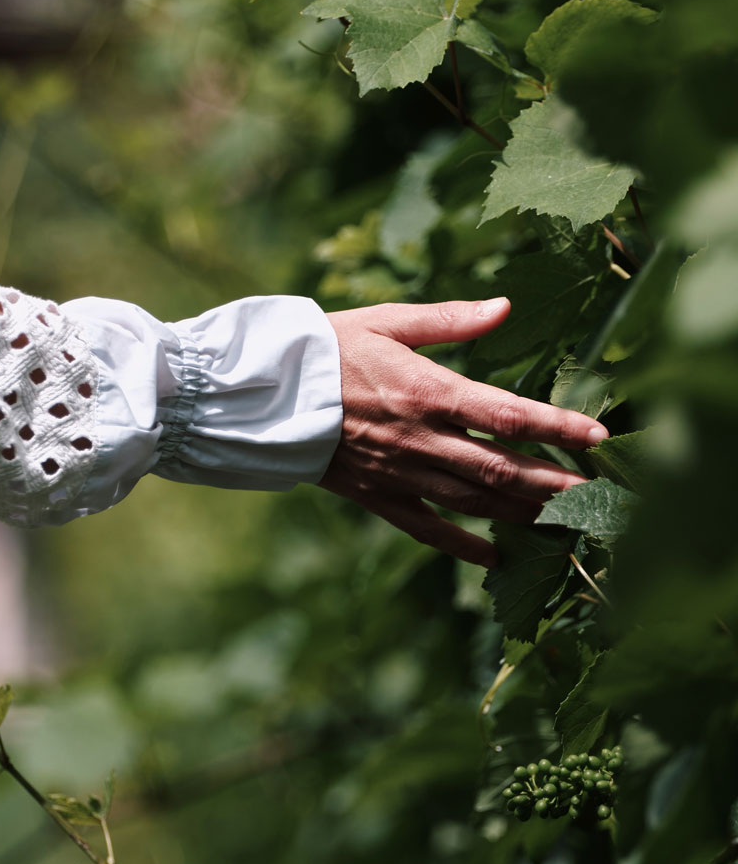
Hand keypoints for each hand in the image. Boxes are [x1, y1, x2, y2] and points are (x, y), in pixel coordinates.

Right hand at [320, 299, 607, 565]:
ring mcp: (401, 473)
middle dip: (556, 483)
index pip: (508, 415)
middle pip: (502, 468)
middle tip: (599, 494)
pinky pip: (428, 528)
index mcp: (428, 391)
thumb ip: (451, 320)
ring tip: (566, 520)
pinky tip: (496, 556)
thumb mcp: (389, 320)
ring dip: (523, 513)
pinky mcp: (379, 496)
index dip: (558, 428)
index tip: (598, 437)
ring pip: (474, 502)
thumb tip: (505, 307)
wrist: (264, 393)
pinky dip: (464, 545)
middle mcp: (421, 439)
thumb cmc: (328, 346)